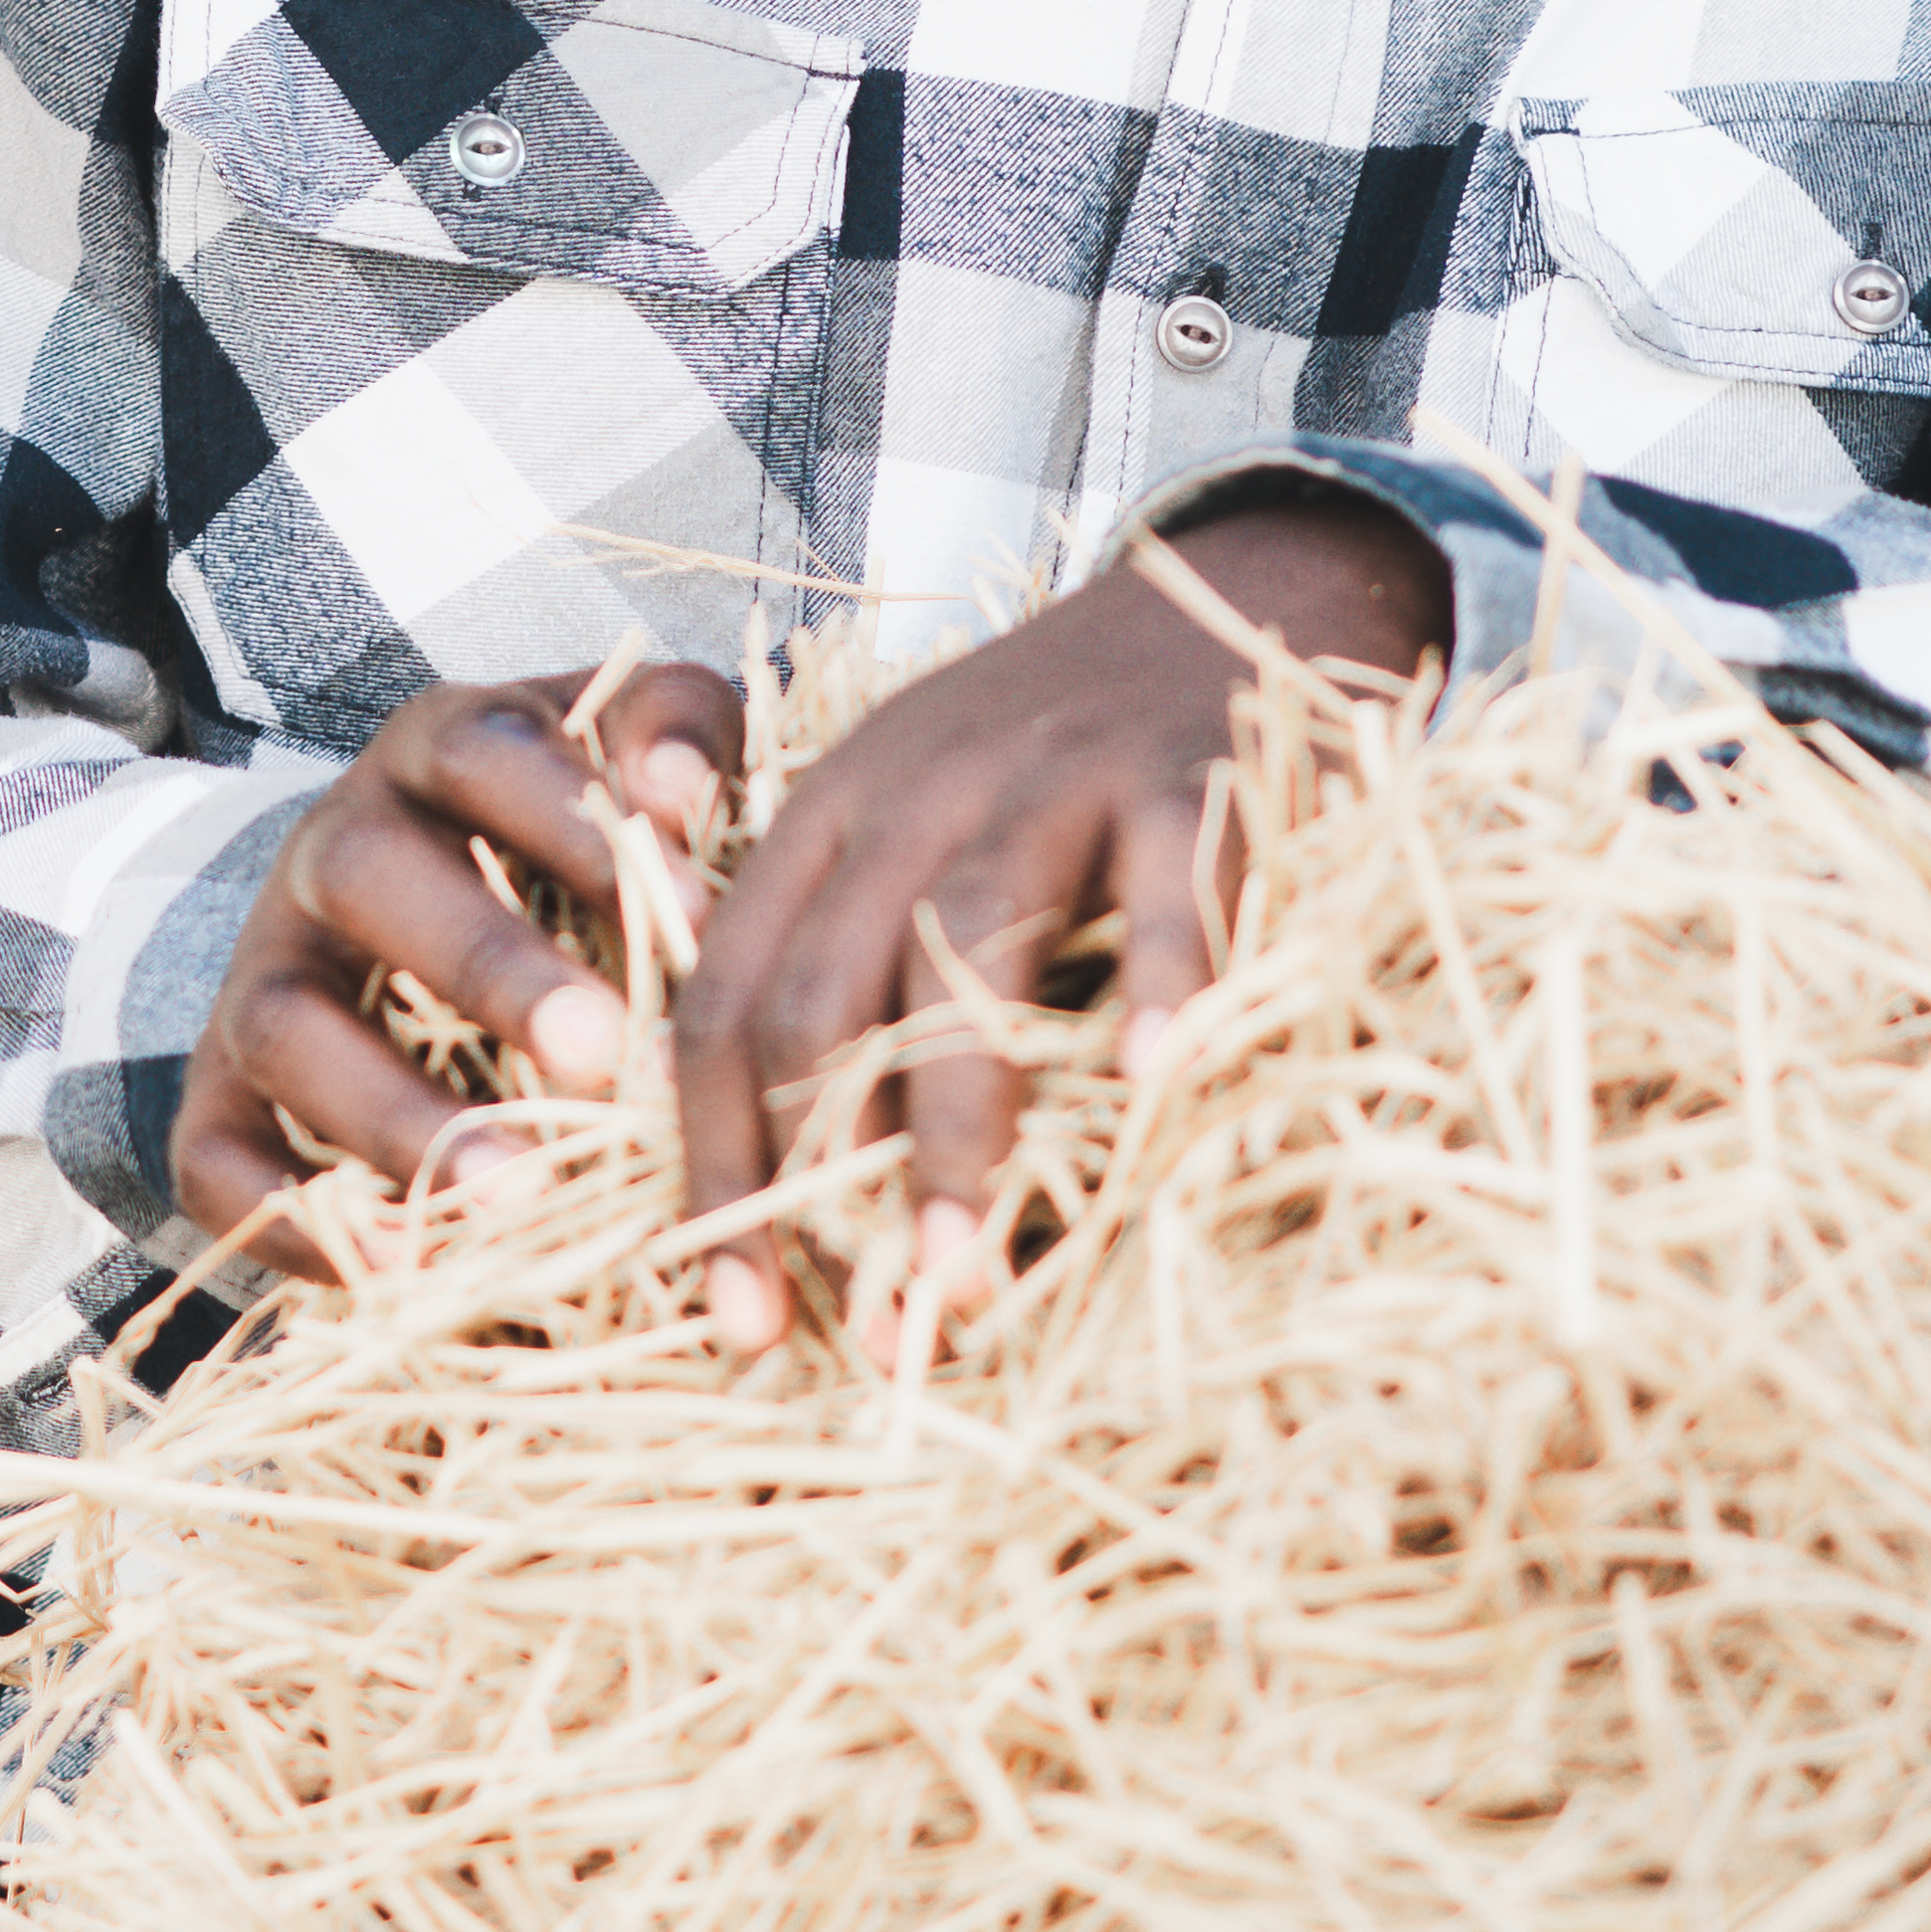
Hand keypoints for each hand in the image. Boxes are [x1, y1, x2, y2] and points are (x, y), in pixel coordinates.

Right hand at [166, 663, 744, 1274]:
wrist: (422, 919)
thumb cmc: (576, 844)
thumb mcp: (631, 757)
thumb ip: (676, 732)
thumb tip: (680, 789)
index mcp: (432, 755)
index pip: (480, 752)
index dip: (573, 820)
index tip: (693, 909)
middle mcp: (327, 849)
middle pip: (365, 876)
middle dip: (484, 967)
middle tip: (604, 1056)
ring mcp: (264, 972)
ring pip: (284, 1027)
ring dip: (395, 1115)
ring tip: (522, 1195)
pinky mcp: (220, 1089)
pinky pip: (212, 1152)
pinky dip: (285, 1217)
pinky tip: (401, 1270)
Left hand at [665, 483, 1445, 1356]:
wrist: (1215, 600)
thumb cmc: (1050, 781)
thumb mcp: (916, 847)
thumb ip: (858, 989)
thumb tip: (813, 1226)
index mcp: (823, 818)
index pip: (724, 1002)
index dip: (715, 1166)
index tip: (734, 1320)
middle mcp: (913, 791)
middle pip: (823, 990)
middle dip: (826, 1178)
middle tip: (867, 1331)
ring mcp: (1049, 772)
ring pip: (965, 949)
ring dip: (955, 1122)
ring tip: (959, 1267)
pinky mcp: (1185, 765)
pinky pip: (1162, 878)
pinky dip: (1158, 975)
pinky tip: (1159, 1081)